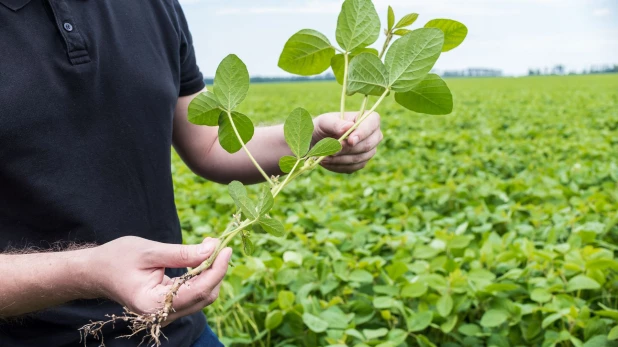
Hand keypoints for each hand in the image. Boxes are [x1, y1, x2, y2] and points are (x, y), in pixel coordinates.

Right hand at [86, 236, 230, 324]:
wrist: (96, 272)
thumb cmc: (117, 259)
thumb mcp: (149, 251)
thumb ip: (182, 253)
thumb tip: (212, 249)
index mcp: (153, 304)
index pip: (198, 291)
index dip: (216, 270)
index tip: (226, 248)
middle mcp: (162, 315)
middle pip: (205, 296)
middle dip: (217, 269)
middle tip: (219, 243)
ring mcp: (167, 313)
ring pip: (203, 296)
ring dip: (212, 272)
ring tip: (212, 247)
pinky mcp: (170, 307)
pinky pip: (194, 294)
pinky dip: (202, 276)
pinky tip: (203, 258)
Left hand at [313, 111, 382, 172]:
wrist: (318, 140)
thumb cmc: (323, 126)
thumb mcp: (325, 122)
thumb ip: (336, 124)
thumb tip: (348, 126)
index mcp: (367, 118)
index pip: (372, 124)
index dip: (363, 133)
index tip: (350, 141)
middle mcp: (373, 135)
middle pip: (368, 145)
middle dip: (348, 149)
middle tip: (332, 150)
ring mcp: (369, 150)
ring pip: (359, 158)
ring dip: (340, 159)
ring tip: (325, 157)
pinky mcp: (361, 162)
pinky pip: (353, 167)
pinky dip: (338, 166)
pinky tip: (327, 162)